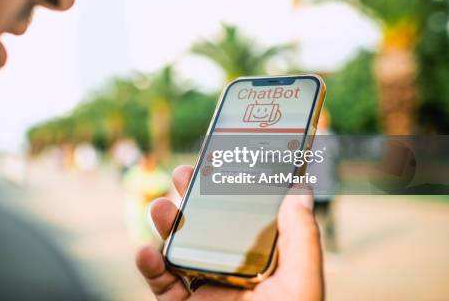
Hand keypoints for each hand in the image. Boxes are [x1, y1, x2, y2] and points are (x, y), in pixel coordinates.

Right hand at [135, 165, 323, 300]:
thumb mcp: (302, 286)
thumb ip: (302, 239)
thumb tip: (297, 190)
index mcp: (261, 263)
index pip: (245, 217)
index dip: (233, 189)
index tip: (223, 160)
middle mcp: (230, 272)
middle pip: (206, 226)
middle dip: (192, 198)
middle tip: (183, 174)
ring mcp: (203, 290)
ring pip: (177, 249)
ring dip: (165, 225)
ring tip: (160, 207)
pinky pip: (159, 284)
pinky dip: (148, 266)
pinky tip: (146, 251)